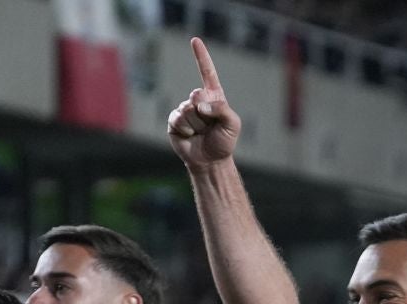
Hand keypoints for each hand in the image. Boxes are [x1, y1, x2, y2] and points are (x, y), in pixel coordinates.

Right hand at [167, 38, 242, 169]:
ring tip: (201, 133)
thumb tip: (199, 103)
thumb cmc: (224, 141)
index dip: (201, 56)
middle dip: (205, 112)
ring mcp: (184, 110)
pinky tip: (190, 136)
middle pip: (197, 95)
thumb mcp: (232, 124)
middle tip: (209, 125)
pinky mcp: (174, 121)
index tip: (195, 41)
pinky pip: (178, 120)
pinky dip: (186, 130)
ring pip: (188, 110)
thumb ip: (221, 109)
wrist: (210, 160)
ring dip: (197, 125)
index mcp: (213, 96)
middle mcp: (197, 100)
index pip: (207, 72)